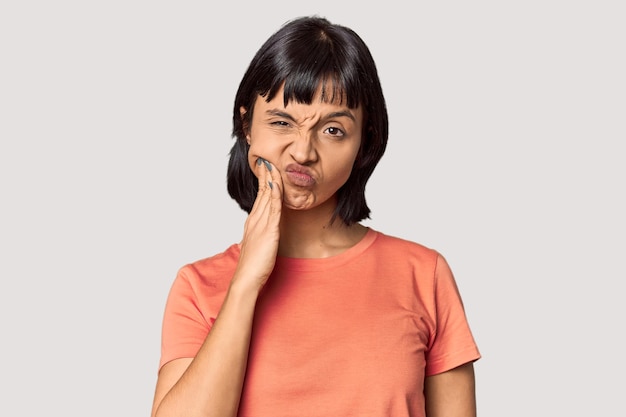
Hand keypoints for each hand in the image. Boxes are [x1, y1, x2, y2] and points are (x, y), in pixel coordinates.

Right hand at [233, 157, 282, 290]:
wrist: (247, 278)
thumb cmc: (253, 264)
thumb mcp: (258, 243)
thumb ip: (262, 232)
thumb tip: (268, 226)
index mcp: (253, 221)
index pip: (260, 196)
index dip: (263, 180)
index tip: (266, 167)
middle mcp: (255, 219)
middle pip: (263, 192)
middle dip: (266, 175)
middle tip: (267, 158)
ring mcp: (261, 224)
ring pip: (267, 197)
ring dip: (270, 180)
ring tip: (272, 164)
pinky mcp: (268, 231)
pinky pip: (273, 209)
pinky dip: (275, 195)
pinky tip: (277, 185)